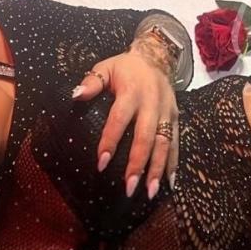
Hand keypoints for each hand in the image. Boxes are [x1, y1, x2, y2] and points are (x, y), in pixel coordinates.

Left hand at [71, 47, 178, 198]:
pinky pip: (175, 144)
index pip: (119, 119)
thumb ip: (91, 81)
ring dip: (157, 170)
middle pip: (145, 138)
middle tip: (128, 187)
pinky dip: (173, 164)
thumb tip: (75, 95)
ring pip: (164, 144)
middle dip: (137, 164)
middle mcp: (152, 104)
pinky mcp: (176, 119)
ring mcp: (167, 113)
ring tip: (149, 192)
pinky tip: (168, 183)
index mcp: (132, 92)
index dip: (110, 141)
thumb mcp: (106, 67)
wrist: (158, 57)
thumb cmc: (126, 67)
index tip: (101, 163)